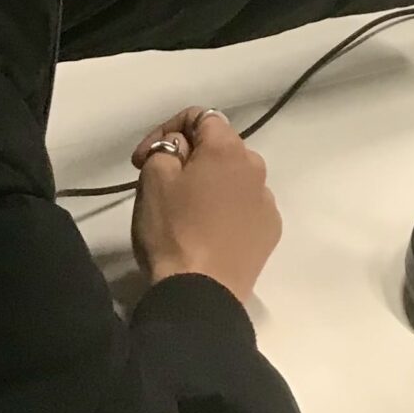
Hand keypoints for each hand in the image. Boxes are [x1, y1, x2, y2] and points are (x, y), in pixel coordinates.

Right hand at [130, 108, 282, 307]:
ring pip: (233, 177)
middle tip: (160, 179)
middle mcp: (256, 168)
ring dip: (210, 182)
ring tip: (185, 208)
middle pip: (219, 146)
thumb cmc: (174, 232)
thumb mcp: (153, 179)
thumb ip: (165, 148)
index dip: (167, 129)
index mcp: (228, 148)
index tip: (144, 157)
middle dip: (189, 155)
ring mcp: (267, 202)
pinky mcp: (270, 233)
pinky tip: (208, 229)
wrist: (200, 296)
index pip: (199, 116)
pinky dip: (227, 209)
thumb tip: (180, 150)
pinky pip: (245, 206)